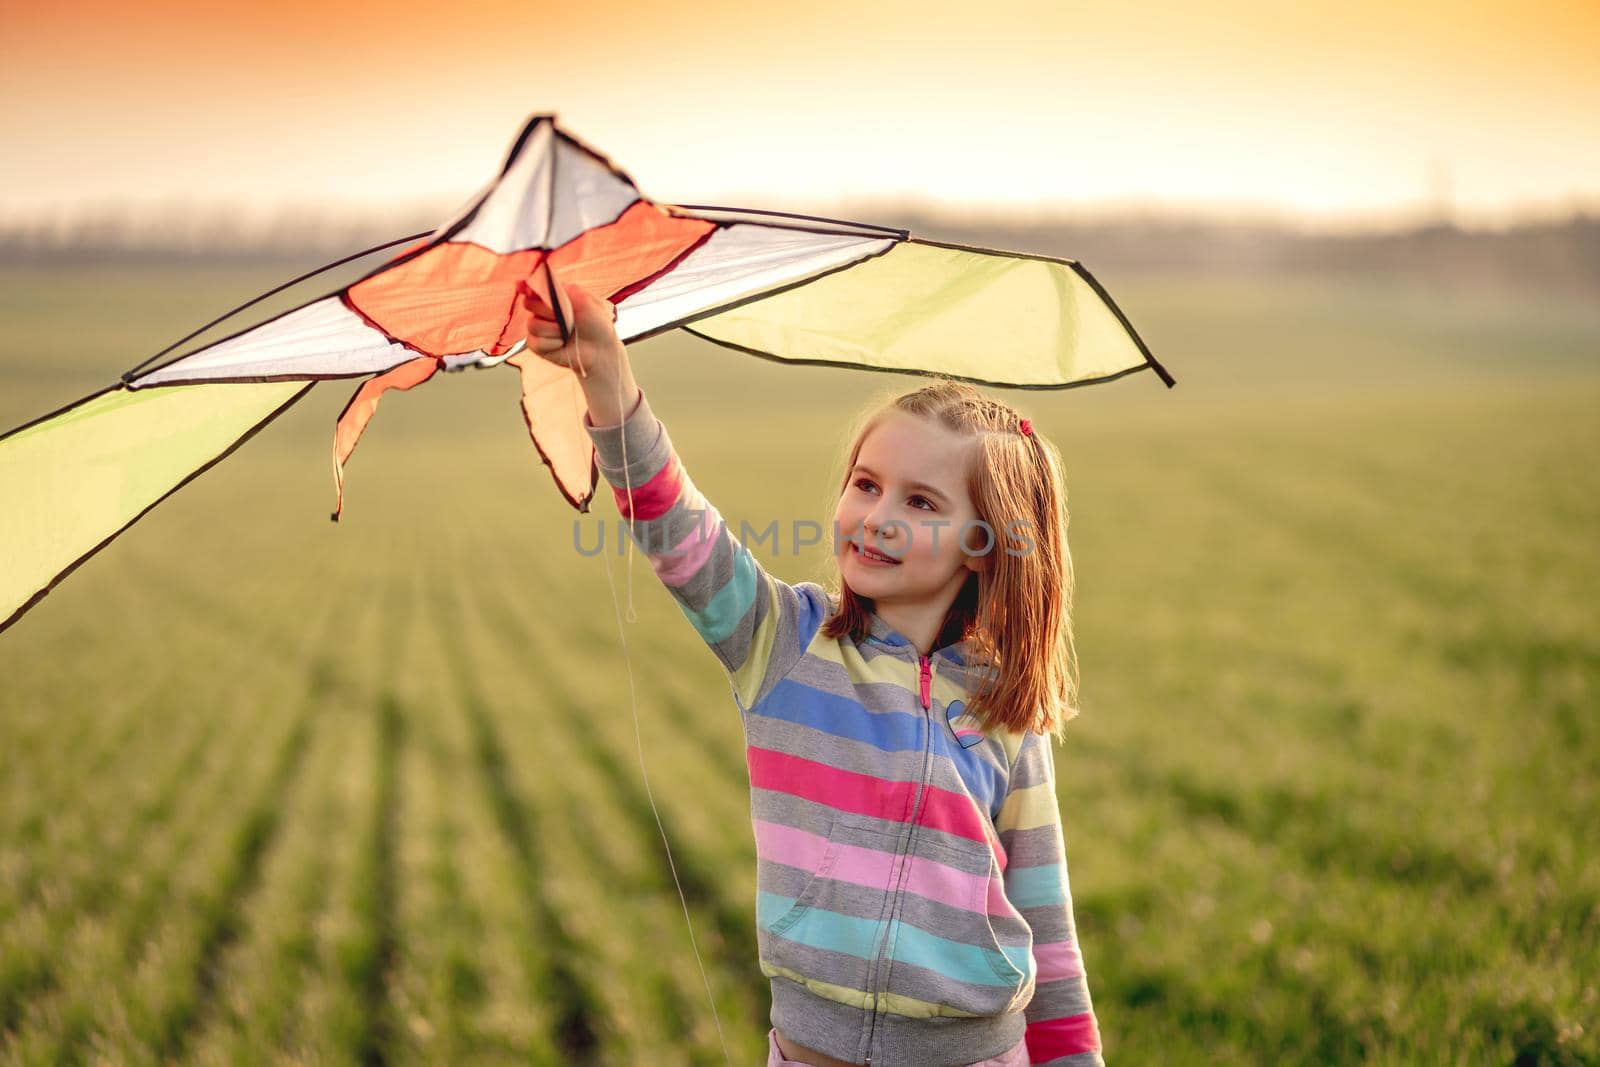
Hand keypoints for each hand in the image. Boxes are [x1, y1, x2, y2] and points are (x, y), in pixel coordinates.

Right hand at [523, 278, 640, 425]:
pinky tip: (563, 346)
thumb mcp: (588, 302)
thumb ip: (564, 290)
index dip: (534, 286)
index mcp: (556, 296)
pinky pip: (534, 342)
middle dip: (549, 309)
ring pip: (532, 324)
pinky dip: (551, 345)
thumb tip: (543, 280)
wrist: (603, 355)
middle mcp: (545, 311)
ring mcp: (541, 329)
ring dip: (554, 330)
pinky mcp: (539, 347)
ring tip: (570, 335)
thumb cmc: (600, 326)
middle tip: (568, 317)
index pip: (533, 284)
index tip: (541, 288)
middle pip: (529, 302)